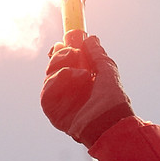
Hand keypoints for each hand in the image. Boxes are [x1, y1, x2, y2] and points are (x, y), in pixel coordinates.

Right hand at [41, 31, 133, 146]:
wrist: (111, 122)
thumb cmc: (113, 100)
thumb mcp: (107, 71)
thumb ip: (97, 55)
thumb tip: (91, 38)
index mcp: (81, 81)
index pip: (64, 63)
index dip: (62, 51)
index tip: (65, 41)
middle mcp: (69, 91)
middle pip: (54, 67)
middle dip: (62, 56)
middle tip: (75, 53)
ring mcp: (60, 102)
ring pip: (49, 76)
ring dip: (63, 68)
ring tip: (84, 74)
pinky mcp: (53, 113)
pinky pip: (46, 92)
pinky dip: (56, 81)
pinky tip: (71, 79)